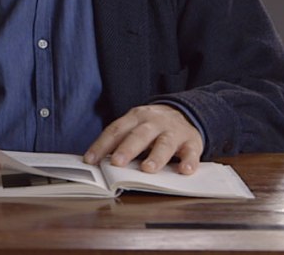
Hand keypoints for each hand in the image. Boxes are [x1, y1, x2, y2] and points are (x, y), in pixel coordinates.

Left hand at [83, 104, 202, 174]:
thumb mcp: (135, 127)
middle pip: (139, 134)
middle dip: (127, 149)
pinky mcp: (192, 141)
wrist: (186, 113)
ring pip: (165, 142)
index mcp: (136, 117)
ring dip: (156, 156)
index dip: (102, 145)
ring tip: (148, 169)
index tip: (90, 160)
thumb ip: (120, 141)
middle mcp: (154, 122)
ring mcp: (174, 131)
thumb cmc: (153, 127)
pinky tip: (184, 171)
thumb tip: (98, 163)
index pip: (116, 130)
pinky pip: (191, 152)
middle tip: (117, 163)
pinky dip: (189, 161)